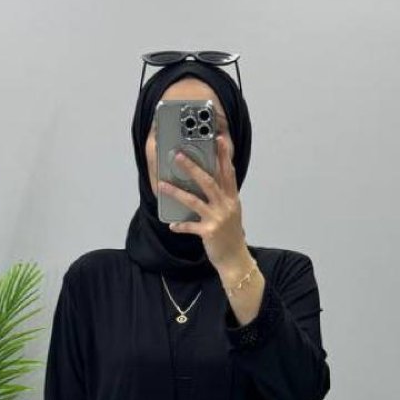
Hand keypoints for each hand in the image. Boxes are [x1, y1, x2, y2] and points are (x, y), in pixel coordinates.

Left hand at [158, 133, 245, 275]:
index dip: (224, 156)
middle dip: (193, 168)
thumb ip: (222, 197)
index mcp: (232, 198)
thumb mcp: (231, 212)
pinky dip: (181, 226)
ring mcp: (217, 218)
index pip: (228, 172)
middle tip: (179, 156)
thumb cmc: (231, 235)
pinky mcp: (209, 232)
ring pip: (194, 201)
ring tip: (163, 185)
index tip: (219, 140)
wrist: (236, 259)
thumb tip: (208, 183)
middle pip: (208, 181)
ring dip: (177, 192)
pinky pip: (190, 226)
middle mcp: (226, 205)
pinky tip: (172, 226)